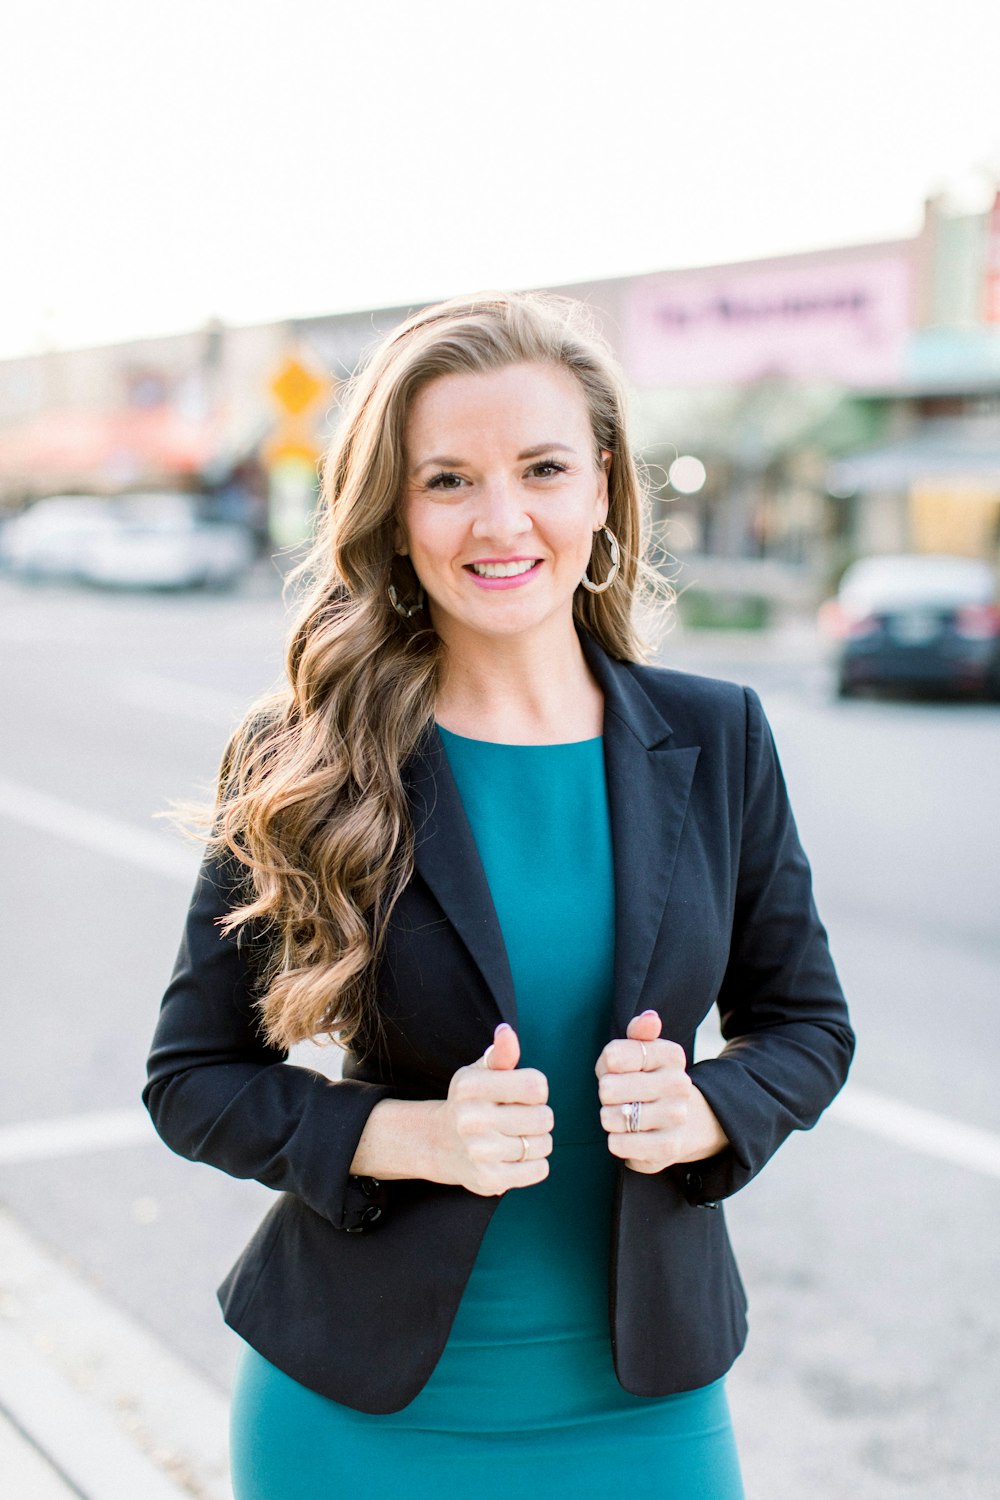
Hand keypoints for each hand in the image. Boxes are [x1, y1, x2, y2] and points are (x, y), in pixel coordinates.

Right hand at [436, 1023, 552, 1196]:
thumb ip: (500, 1054)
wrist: (440, 1143)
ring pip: (544, 1144)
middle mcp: (471, 1119)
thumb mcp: (480, 1073)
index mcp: (471, 1087)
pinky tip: (516, 1158)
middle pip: (544, 1117)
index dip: (537, 1090)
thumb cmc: (470, 1102)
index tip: (521, 1095)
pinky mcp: (489, 1179)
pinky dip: (535, 1165)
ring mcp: (479, 1152)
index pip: (536, 1085)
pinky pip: (539, 1170)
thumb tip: (507, 1032)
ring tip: (515, 1138)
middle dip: (539, 1117)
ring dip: (537, 1142)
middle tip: (519, 1119)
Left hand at [596, 1010, 725, 1173]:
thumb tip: (649, 1019)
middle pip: (609, 1088)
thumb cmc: (648, 1080)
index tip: (616, 1069)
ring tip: (623, 1115)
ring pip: (612, 1117)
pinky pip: (619, 1144)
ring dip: (609, 1118)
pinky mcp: (667, 1148)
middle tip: (618, 1096)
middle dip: (606, 1093)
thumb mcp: (643, 1051)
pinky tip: (629, 1135)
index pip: (613, 1055)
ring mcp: (675, 1117)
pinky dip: (616, 1141)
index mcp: (671, 1055)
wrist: (684, 1122)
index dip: (606, 1065)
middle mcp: (678, 1084)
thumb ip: (639, 1033)